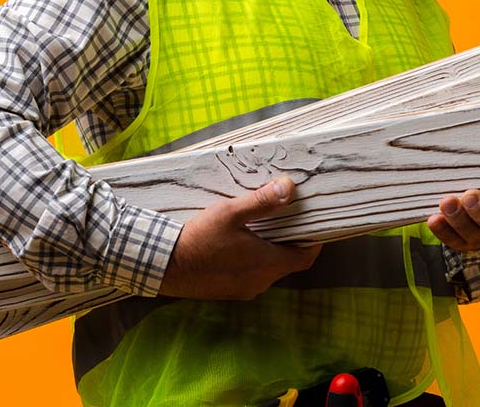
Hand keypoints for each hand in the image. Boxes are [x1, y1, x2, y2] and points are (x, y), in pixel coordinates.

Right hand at [159, 177, 321, 299]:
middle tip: (286, 220)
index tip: (314, 225)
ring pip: (268, 270)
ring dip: (269, 252)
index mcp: (266, 264)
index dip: (313, 242)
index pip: (305, 257)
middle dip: (289, 242)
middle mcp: (260, 282)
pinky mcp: (228, 292)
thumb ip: (262, 201)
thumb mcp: (230, 213)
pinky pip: (250, 276)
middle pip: (287, 263)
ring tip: (261, 229)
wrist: (165, 266)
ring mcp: (243, 290)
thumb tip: (289, 188)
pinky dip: (252, 261)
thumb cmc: (198, 239)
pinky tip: (238, 245)